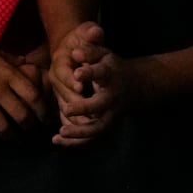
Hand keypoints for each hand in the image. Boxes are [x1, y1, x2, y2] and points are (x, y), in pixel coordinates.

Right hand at [0, 29, 51, 138]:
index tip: (44, 117)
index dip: (42, 109)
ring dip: (9, 136)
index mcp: (8, 73)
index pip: (33, 95)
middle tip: (30, 131)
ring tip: (11, 138)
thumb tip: (25, 62)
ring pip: (2, 127)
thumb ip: (10, 60)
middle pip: (22, 115)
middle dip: (29, 126)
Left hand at [49, 22, 125, 145]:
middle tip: (67, 108)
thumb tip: (74, 51)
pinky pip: (91, 138)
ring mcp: (111, 114)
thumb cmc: (112, 67)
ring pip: (97, 128)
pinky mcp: (107, 126)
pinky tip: (57, 140)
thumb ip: (90, 51)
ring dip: (79, 132)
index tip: (77, 72)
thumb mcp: (104, 54)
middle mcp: (113, 97)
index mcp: (111, 76)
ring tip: (60, 132)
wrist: (135, 85)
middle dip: (84, 108)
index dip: (90, 73)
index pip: (102, 73)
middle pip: (100, 105)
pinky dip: (75, 142)